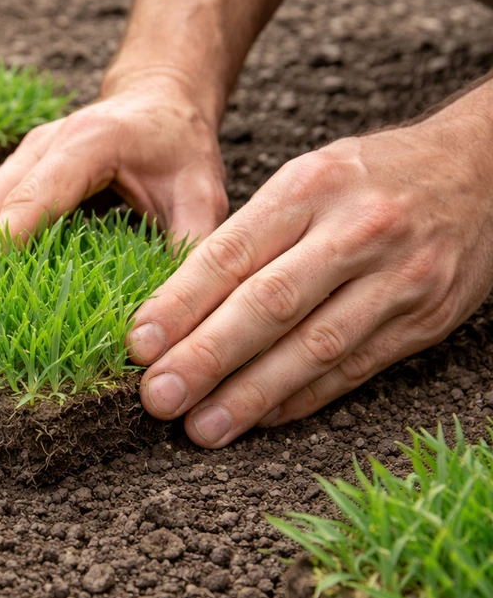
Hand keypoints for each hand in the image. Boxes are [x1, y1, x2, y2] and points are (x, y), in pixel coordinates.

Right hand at [0, 70, 228, 246]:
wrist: (159, 98)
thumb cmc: (181, 148)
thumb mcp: (203, 194)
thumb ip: (190, 247)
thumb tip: (169, 315)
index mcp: (87, 144)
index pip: (34, 198)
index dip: (1, 239)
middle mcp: (44, 144)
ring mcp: (24, 156)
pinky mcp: (17, 171)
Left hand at [126, 112, 492, 447]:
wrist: (481, 169)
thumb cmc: (367, 179)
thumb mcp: (305, 180)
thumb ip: (249, 237)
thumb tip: (176, 308)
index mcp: (311, 187)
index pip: (232, 252)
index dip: (180, 303)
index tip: (138, 345)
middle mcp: (357, 230)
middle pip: (269, 304)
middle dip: (206, 357)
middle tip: (158, 397)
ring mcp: (398, 278)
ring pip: (313, 347)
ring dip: (251, 394)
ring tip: (201, 428)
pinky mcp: (425, 320)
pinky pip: (353, 369)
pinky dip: (301, 398)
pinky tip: (259, 418)